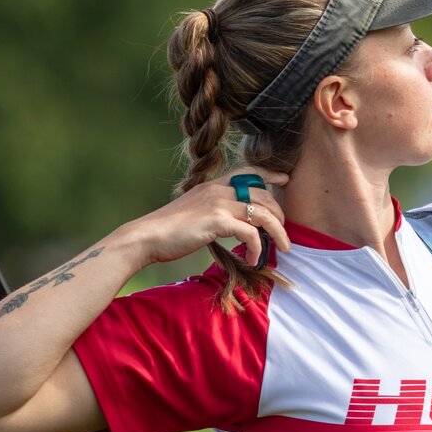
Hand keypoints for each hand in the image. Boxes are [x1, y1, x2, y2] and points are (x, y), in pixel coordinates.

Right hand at [123, 169, 290, 267]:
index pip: (248, 172)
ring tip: (283, 247)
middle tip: (284, 231)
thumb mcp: (193, 211)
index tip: (284, 179)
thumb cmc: (167, 230)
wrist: (146, 237)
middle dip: (279, 213)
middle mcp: (218, 190)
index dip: (269, 174)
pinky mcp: (217, 221)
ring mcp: (218, 204)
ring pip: (263, 213)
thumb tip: (229, 222)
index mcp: (212, 185)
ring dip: (278, 232)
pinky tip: (253, 259)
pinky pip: (251, 233)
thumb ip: (212, 211)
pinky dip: (257, 248)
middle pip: (262, 194)